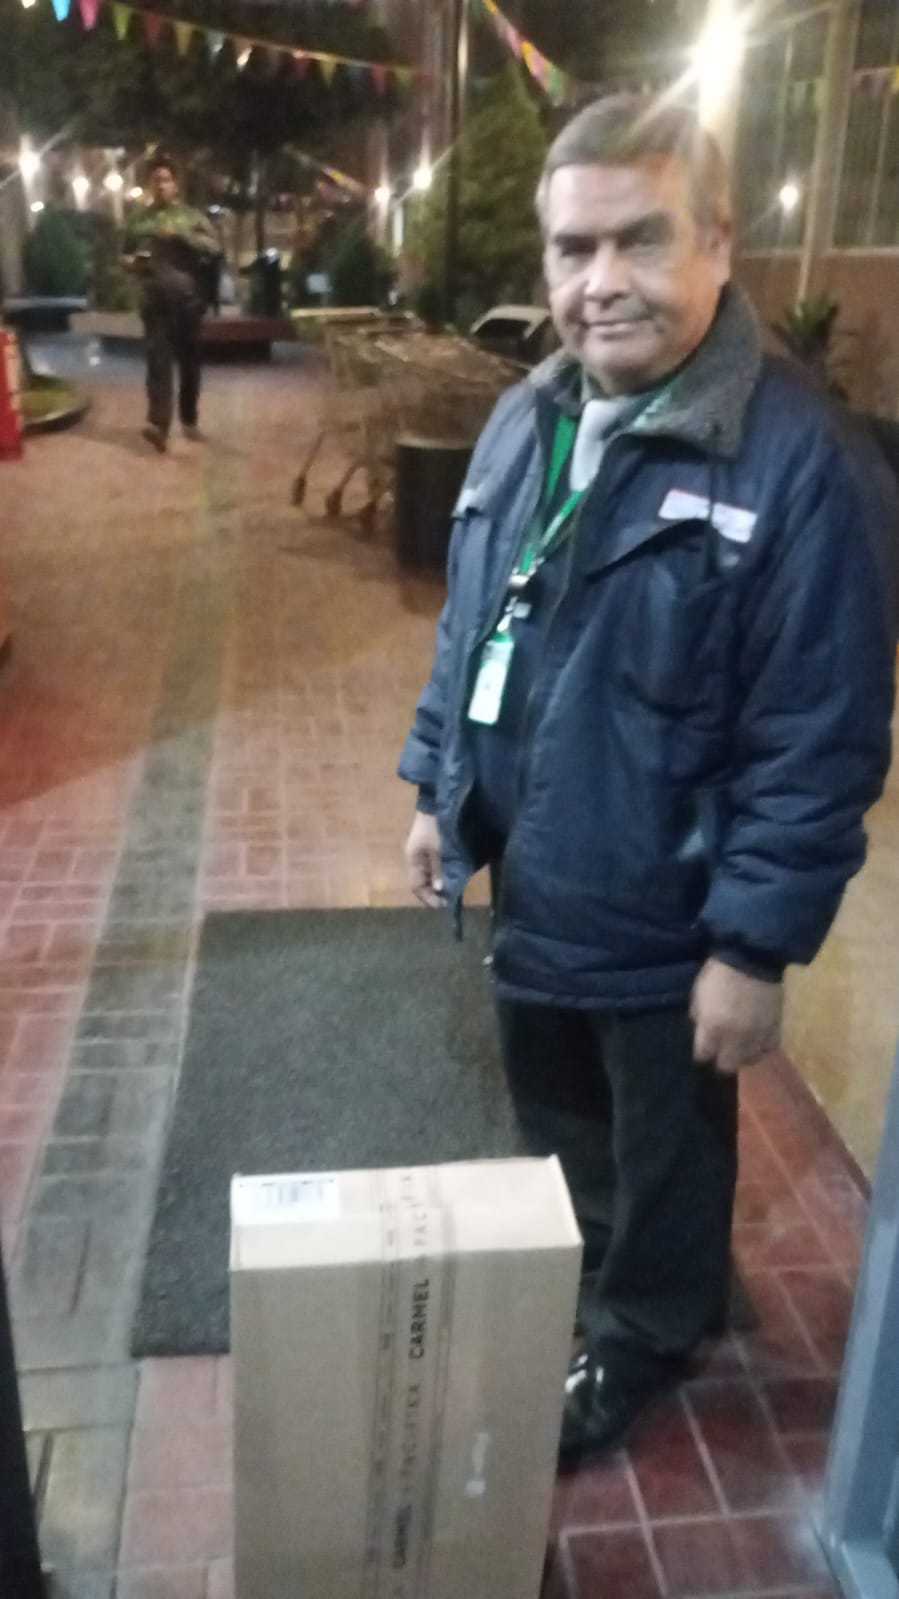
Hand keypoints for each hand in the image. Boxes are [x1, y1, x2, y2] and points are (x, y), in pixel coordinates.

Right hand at [404, 810, 444, 908]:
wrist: (433, 806)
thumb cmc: (434, 828)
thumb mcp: (437, 850)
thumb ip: (437, 869)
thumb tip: (438, 889)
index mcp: (413, 860)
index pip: (416, 886)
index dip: (428, 898)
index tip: (442, 905)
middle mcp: (414, 860)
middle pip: (420, 883)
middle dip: (431, 894)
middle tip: (446, 901)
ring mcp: (419, 854)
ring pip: (425, 876)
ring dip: (434, 885)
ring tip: (448, 892)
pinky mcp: (427, 850)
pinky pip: (429, 868)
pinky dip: (436, 876)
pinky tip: (446, 879)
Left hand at [690, 957, 782, 1074]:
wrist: (753, 957)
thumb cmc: (720, 972)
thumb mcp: (699, 992)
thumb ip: (699, 1016)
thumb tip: (702, 1030)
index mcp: (712, 1026)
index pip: (703, 1055)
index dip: (702, 1053)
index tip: (703, 1049)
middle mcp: (735, 1036)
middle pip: (727, 1065)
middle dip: (721, 1060)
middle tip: (721, 1052)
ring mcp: (757, 1034)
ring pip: (749, 1060)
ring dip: (742, 1056)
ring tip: (740, 1048)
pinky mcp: (774, 1028)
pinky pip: (768, 1048)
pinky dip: (761, 1048)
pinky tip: (756, 1042)